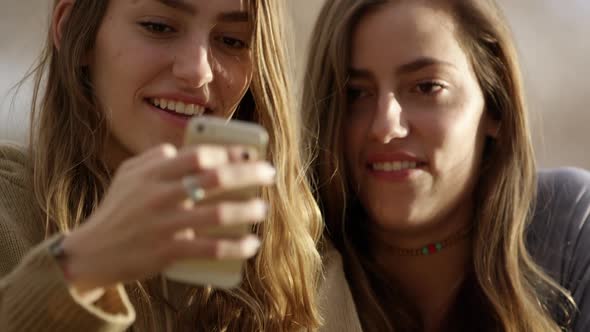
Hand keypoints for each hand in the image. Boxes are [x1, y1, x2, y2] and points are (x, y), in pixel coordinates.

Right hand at [60, 143, 273, 291]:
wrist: (93, 251)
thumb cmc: (117, 209)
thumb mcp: (128, 174)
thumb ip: (155, 157)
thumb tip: (184, 147)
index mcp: (154, 173)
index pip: (198, 154)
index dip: (228, 152)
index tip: (250, 153)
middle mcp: (160, 195)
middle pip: (215, 179)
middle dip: (249, 174)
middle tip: (269, 175)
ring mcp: (165, 224)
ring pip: (218, 214)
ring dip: (247, 210)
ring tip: (262, 209)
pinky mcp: (168, 252)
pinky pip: (209, 248)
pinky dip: (234, 247)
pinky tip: (250, 244)